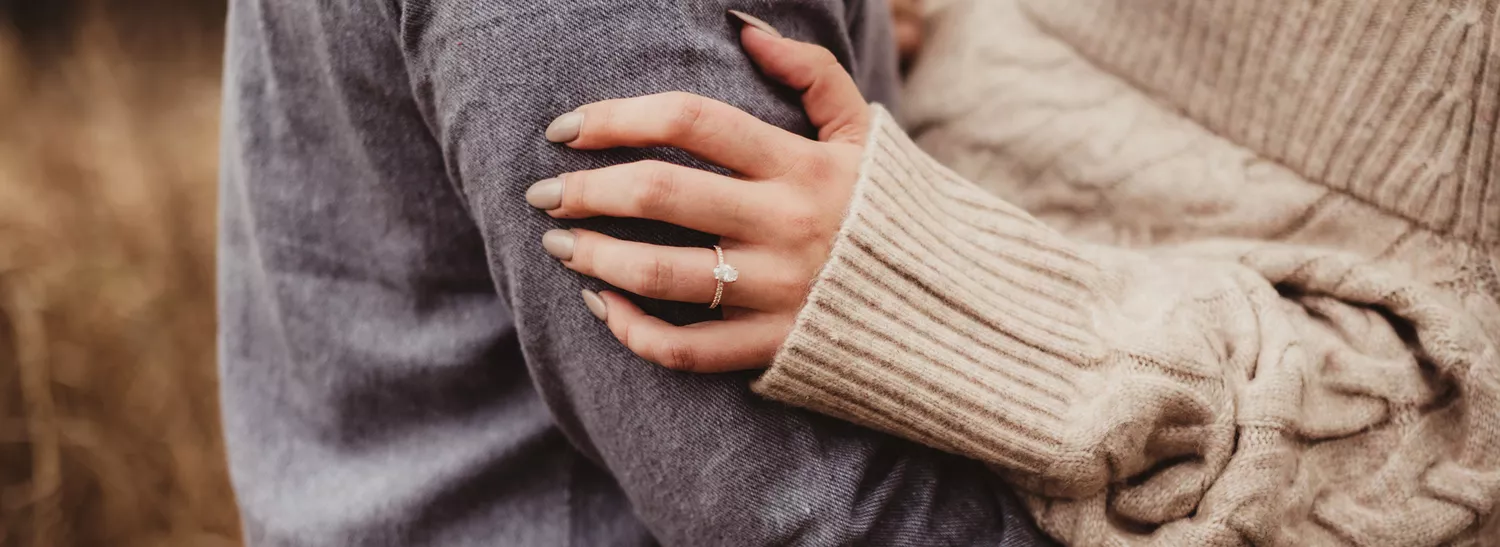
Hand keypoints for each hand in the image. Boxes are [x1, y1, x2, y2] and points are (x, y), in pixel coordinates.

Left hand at [527, 18, 870, 372]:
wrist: (951, 306)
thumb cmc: (892, 211)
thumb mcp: (864, 133)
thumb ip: (812, 73)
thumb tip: (744, 30)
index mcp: (801, 164)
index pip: (692, 120)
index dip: (616, 115)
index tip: (565, 127)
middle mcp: (785, 224)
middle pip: (661, 192)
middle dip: (585, 188)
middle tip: (544, 192)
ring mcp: (778, 291)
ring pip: (662, 273)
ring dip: (595, 256)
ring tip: (560, 244)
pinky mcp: (773, 347)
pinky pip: (685, 349)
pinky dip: (633, 331)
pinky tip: (604, 307)